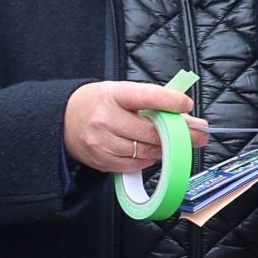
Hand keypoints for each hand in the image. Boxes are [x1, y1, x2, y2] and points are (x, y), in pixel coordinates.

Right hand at [64, 81, 207, 173]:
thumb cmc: (98, 103)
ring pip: (145, 151)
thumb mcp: (121, 92)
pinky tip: (145, 151)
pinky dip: (146, 159)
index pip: (147, 96)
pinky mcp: (101, 161)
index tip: (186, 105)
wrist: (64, 119)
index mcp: (113, 95)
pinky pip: (134, 165)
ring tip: (162, 141)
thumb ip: (151, 101)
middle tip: (193, 134)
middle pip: (151, 132)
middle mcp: (105, 118)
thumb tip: (185, 113)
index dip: (171, 102)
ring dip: (161, 148)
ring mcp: (102, 142)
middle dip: (177, 134)